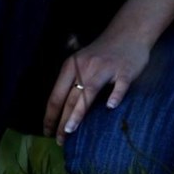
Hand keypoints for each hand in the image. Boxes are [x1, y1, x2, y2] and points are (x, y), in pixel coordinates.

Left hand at [42, 31, 150, 146]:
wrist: (128, 33)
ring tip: (69, 130)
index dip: (50, 114)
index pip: (56, 95)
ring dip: (77, 113)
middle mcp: (85, 67)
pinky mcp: (125, 71)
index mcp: (71, 66)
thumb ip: (72, 81)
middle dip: (61, 121)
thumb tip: (62, 110)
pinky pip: (119, 85)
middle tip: (59, 141)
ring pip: (87, 92)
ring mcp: (105, 69)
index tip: (46, 131)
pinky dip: (115, 96)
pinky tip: (110, 107)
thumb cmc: (102, 53)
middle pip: (69, 97)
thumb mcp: (81, 62)